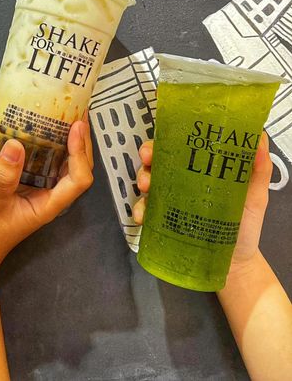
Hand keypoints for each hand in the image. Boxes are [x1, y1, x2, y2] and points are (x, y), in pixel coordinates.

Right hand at [0, 117, 93, 267]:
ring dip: (60, 134)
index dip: (81, 152)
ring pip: (57, 156)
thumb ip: (3, 176)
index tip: (75, 128)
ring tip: (59, 109)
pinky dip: (33, 136)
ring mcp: (35, 184)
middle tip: (75, 109)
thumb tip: (15, 144)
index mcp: (49, 202)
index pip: (79, 178)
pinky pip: (34, 154)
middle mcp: (48, 191)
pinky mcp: (21, 177)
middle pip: (74, 163)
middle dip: (78, 137)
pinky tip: (23, 117)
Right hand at [132, 133, 272, 273]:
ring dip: (142, 178)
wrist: (235, 264)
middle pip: (159, 158)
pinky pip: (146, 210)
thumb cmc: (245, 226)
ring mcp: (171, 200)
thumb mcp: (255, 197)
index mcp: (201, 169)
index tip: (164, 137)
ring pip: (148, 180)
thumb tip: (259, 139)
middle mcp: (182, 181)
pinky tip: (143, 215)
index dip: (168, 137)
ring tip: (146, 187)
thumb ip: (259, 171)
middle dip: (148, 154)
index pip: (181, 145)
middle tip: (148, 159)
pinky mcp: (163, 220)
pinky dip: (140, 209)